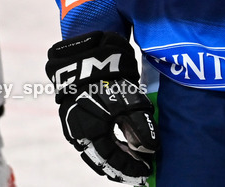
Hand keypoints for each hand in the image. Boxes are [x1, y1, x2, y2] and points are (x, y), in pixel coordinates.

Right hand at [46, 31, 158, 184]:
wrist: (86, 52)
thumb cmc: (109, 76)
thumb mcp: (129, 100)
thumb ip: (139, 126)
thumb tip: (150, 150)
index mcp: (89, 131)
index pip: (110, 159)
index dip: (129, 167)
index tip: (146, 172)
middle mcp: (77, 132)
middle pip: (100, 158)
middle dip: (121, 167)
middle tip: (139, 171)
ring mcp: (74, 124)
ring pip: (95, 150)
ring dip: (113, 158)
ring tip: (131, 162)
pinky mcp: (75, 115)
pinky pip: (91, 139)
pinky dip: (106, 146)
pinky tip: (119, 145)